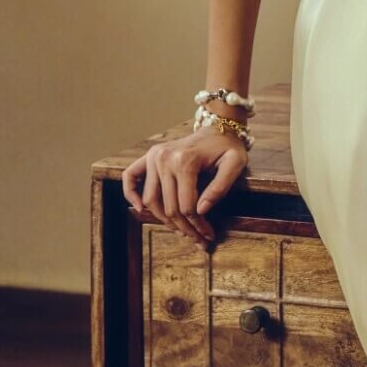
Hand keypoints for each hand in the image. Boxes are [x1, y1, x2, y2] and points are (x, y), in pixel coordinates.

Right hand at [122, 127, 247, 245]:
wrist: (219, 125)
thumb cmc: (228, 146)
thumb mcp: (235, 163)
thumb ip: (220, 187)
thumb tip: (200, 211)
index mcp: (185, 160)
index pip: (186, 206)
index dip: (198, 226)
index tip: (208, 236)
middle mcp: (165, 159)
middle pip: (169, 208)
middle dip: (185, 229)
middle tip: (199, 241)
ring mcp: (154, 156)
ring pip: (151, 201)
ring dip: (164, 221)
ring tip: (182, 231)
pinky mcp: (149, 155)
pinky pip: (131, 177)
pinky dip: (131, 194)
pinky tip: (140, 209)